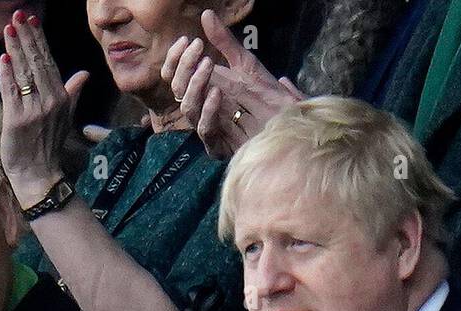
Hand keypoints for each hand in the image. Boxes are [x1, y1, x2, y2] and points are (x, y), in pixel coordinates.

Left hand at [0, 8, 88, 204]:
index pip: (48, 62)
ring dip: (15, 48)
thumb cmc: (48, 146)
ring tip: (8, 29)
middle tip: (17, 16)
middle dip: (26, 37)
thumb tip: (84, 74)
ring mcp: (34, 110)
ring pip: (23, 73)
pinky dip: (7, 74)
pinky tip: (3, 58)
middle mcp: (50, 101)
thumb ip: (72, 93)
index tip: (31, 21)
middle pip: (36, 62)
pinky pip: (11, 91)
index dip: (39, 40)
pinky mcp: (17, 120)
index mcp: (61, 98)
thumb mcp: (66, 117)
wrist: (39, 175)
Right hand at [162, 10, 302, 159]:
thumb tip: (206, 14)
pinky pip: (205, 128)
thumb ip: (224, 41)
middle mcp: (199, 108)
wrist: (286, 125)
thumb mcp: (245, 63)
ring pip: (186, 107)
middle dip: (184, 66)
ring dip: (194, 84)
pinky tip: (217, 93)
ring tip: (208, 65)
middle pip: (175, 89)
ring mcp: (206, 126)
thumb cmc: (264, 97)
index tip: (186, 40)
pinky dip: (208, 109)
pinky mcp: (217, 145)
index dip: (175, 59)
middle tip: (198, 49)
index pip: (174, 75)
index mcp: (201, 90)